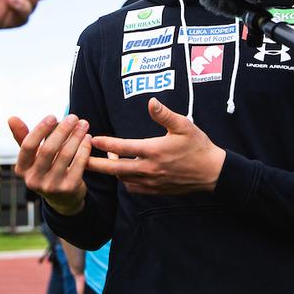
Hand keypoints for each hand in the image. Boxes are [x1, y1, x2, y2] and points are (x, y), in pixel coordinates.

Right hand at [8, 114, 91, 215]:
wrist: (63, 198)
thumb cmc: (45, 169)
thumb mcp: (32, 156)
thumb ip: (23, 137)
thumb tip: (11, 118)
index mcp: (22, 169)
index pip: (28, 146)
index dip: (40, 130)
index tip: (52, 116)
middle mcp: (33, 180)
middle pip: (48, 149)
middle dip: (62, 130)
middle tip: (73, 117)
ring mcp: (51, 186)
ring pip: (66, 155)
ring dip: (76, 136)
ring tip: (83, 125)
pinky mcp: (68, 188)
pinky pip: (79, 163)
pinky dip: (84, 148)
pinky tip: (87, 138)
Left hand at [86, 98, 226, 195]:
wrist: (212, 173)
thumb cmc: (198, 146)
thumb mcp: (184, 126)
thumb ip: (164, 114)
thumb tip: (151, 101)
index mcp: (154, 151)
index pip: (124, 147)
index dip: (106, 143)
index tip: (92, 139)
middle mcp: (150, 169)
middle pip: (115, 169)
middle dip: (96, 164)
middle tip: (80, 160)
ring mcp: (152, 182)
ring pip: (123, 179)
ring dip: (113, 170)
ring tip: (107, 158)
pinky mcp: (156, 191)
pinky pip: (133, 188)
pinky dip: (125, 180)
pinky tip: (124, 172)